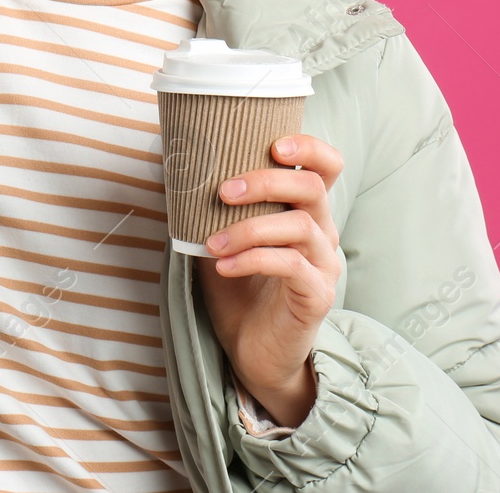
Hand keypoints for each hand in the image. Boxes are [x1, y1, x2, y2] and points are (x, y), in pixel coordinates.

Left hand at [195, 132, 343, 428]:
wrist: (254, 354)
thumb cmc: (238, 291)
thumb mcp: (222, 240)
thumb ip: (213, 207)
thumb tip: (173, 166)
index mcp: (304, 212)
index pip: (326, 167)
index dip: (309, 148)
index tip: (274, 144)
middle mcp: (322, 233)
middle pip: (311, 187)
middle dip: (264, 182)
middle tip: (223, 191)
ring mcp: (323, 265)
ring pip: (299, 226)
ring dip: (248, 228)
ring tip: (212, 242)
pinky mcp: (317, 296)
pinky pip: (291, 266)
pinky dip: (253, 259)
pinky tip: (223, 266)